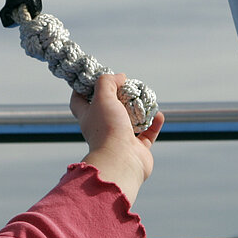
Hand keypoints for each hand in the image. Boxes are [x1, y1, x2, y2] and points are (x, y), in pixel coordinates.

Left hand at [70, 73, 163, 205]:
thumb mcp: (102, 97)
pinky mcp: (136, 150)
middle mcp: (102, 128)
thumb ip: (107, 82)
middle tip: (127, 86)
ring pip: (130, 122)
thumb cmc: (108, 129)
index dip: (83, 88)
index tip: (93, 77)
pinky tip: (159, 115)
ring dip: (139, 110)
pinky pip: (147, 134)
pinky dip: (154, 124)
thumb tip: (119, 76)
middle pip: (107, 109)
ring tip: (146, 98)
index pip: (78, 101)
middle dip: (118, 97)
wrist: (122, 161)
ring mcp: (119, 140)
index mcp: (89, 117)